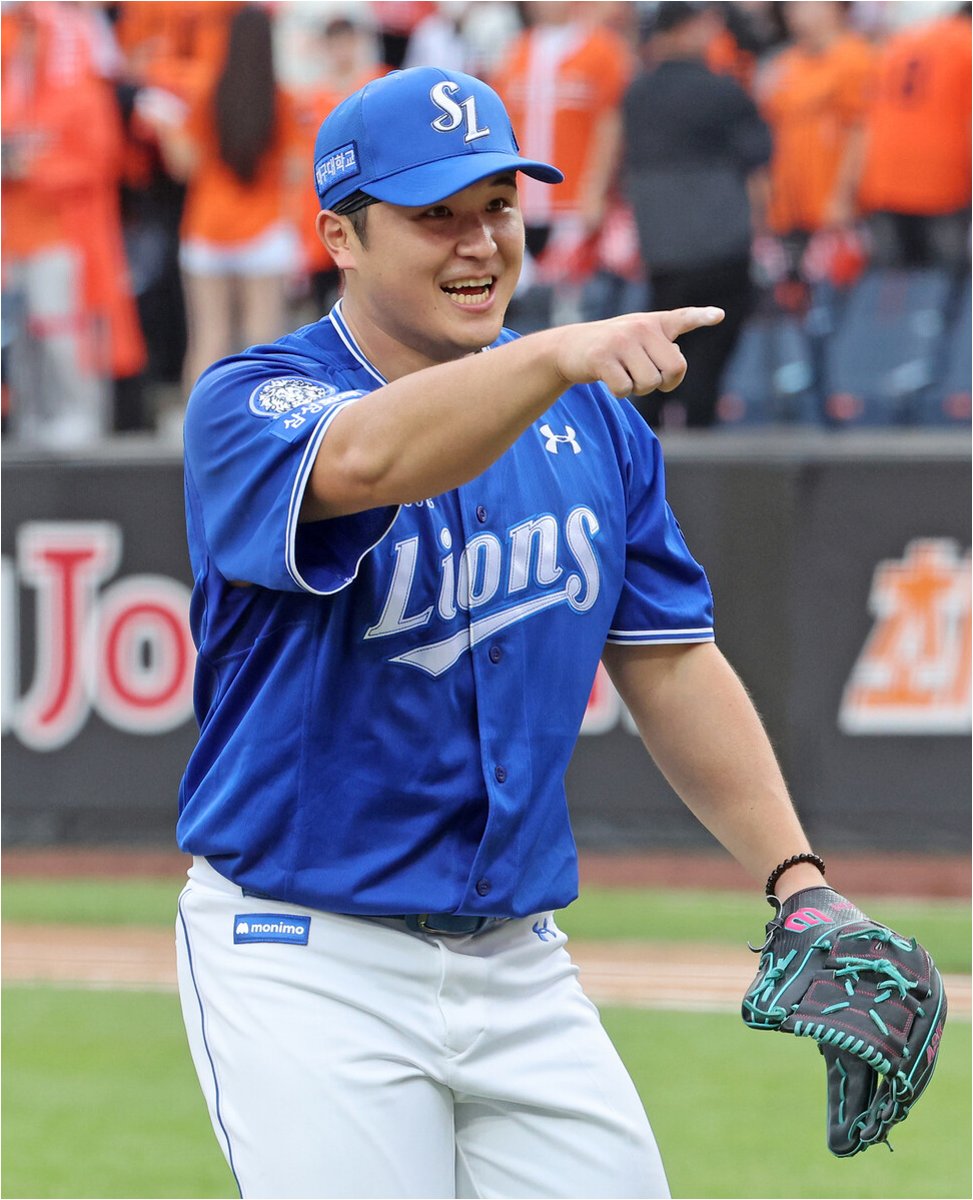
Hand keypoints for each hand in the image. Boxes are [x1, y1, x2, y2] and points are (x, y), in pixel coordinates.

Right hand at [551, 308, 724, 398]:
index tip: (718, 316)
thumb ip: (661, 347)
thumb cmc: (611, 348)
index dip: (701, 317)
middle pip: (675, 368)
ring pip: (650, 383)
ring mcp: (621, 340)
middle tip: (644, 377)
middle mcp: (641, 327)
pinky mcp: (602, 357)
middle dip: (664, 382)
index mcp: (655, 323)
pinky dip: (620, 392)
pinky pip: (625, 389)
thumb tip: (677, 356)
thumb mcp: (638, 341)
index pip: (683, 318)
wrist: (569, 348)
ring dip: (638, 389)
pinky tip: (609, 379)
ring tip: (623, 375)